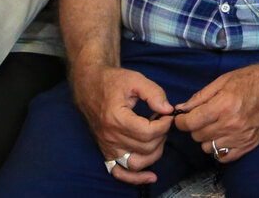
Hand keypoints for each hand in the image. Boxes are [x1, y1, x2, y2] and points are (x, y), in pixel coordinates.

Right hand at [71, 65, 172, 184]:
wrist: (90, 86)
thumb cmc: (113, 82)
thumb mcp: (136, 80)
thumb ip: (154, 93)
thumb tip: (168, 109)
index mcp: (116, 118)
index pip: (148, 132)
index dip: (164, 125)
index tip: (168, 115)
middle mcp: (110, 136)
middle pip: (145, 148)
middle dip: (162, 135)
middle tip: (163, 122)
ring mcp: (107, 147)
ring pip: (136, 163)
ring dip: (154, 153)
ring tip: (158, 136)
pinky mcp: (106, 152)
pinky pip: (119, 172)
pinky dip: (135, 178)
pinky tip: (150, 176)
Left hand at [173, 62, 258, 163]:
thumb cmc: (253, 79)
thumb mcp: (224, 80)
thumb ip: (201, 96)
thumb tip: (181, 108)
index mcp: (223, 105)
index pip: (190, 123)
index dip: (181, 121)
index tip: (183, 117)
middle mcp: (231, 124)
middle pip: (197, 136)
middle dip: (195, 126)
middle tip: (204, 117)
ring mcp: (241, 137)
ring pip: (208, 147)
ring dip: (207, 138)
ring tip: (216, 125)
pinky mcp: (249, 145)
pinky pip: (223, 157)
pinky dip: (219, 149)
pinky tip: (224, 137)